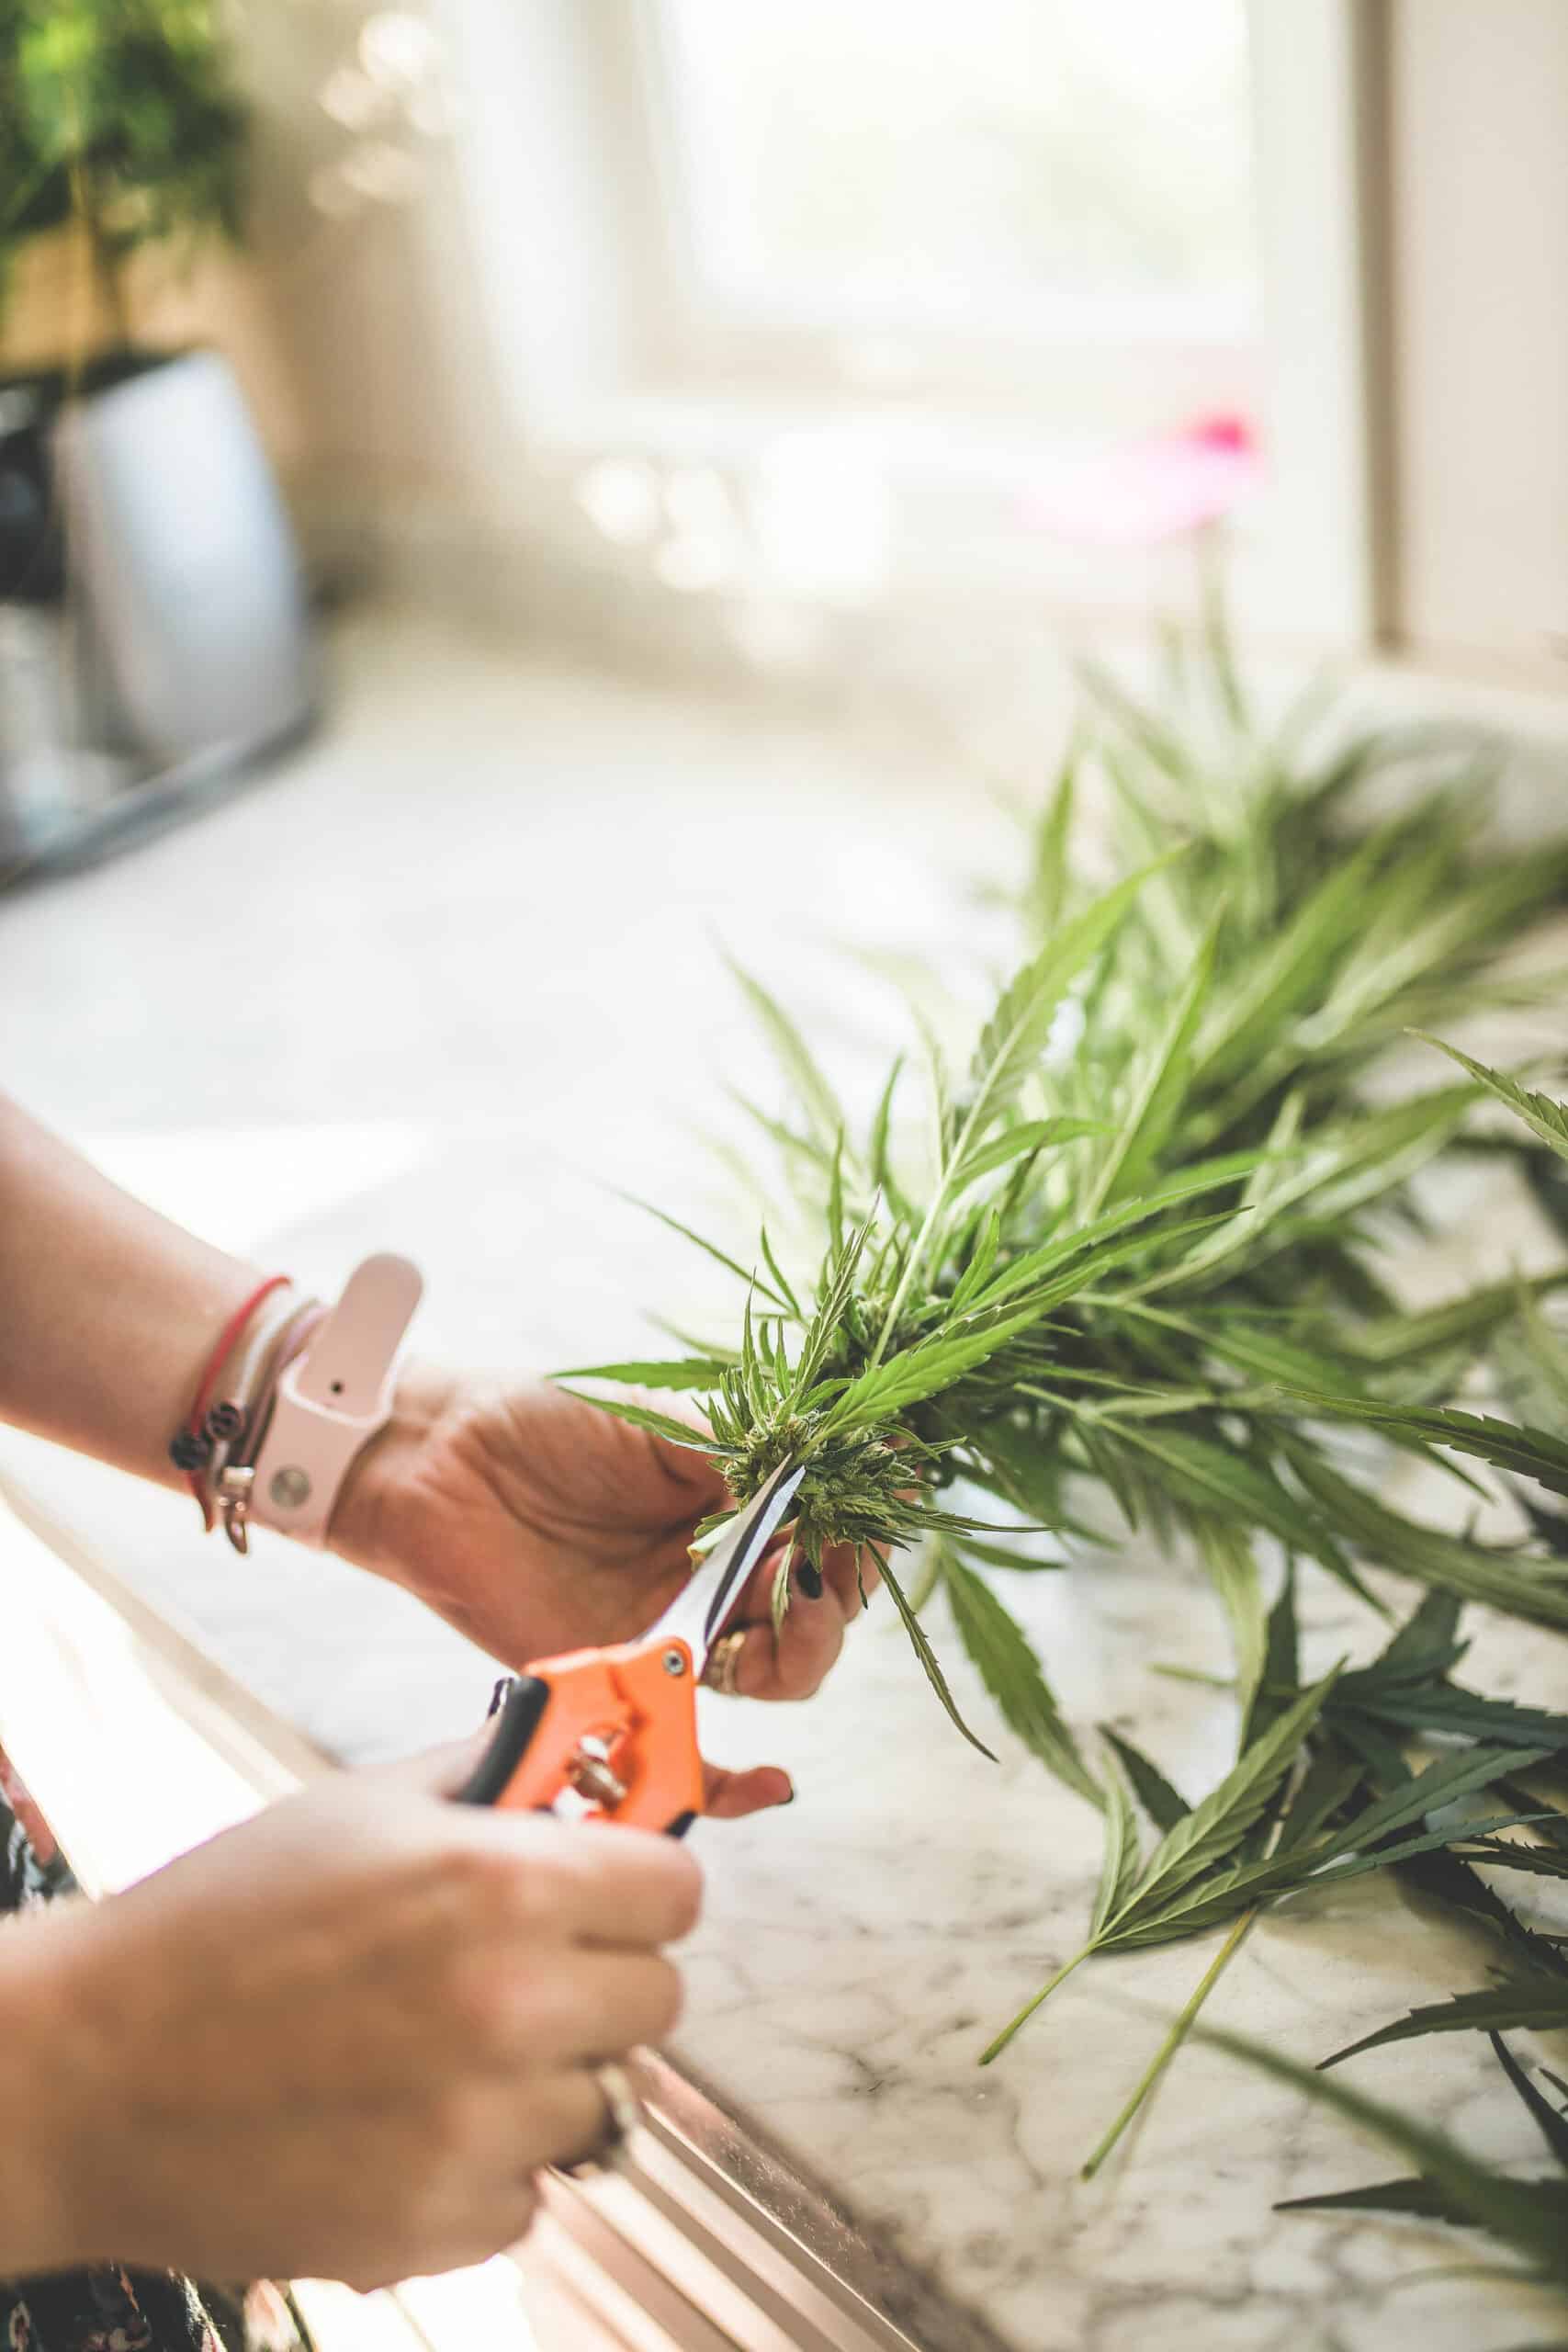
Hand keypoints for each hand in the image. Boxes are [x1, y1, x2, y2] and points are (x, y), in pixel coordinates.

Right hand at [3, 1745, 698, 2289]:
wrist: (89, 2071)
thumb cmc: (220, 1923)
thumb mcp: (363, 1807)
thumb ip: (494, 1778)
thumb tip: (587, 1762)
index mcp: (501, 1884)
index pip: (677, 1890)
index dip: (639, 1886)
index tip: (606, 1895)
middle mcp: (510, 2007)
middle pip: (657, 2000)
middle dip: (598, 1979)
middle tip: (514, 1969)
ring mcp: (479, 2127)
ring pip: (599, 2101)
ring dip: (540, 2079)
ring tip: (435, 2049)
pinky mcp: (440, 2224)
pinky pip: (529, 2191)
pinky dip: (482, 2165)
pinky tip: (400, 2120)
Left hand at [331, 1370, 875, 1813]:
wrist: (438, 1463)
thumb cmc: (546, 1420)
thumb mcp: (658, 1420)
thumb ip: (742, 1453)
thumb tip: (834, 1458)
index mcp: (737, 1501)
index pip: (829, 1533)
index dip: (857, 1533)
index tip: (867, 1516)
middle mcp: (719, 1572)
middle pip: (817, 1611)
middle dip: (836, 1597)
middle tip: (820, 1571)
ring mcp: (677, 1630)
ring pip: (776, 1670)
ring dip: (804, 1652)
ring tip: (792, 1617)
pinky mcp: (628, 1679)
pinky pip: (693, 1746)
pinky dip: (736, 1782)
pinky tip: (771, 1783)